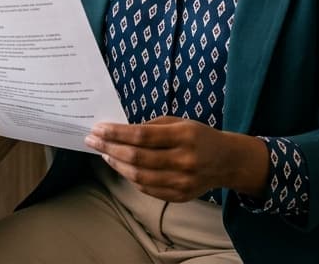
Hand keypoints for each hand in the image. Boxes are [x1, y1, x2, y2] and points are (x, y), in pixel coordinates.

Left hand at [84, 117, 267, 201]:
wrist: (226, 161)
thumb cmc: (198, 136)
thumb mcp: (180, 122)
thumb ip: (152, 127)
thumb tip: (119, 132)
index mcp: (184, 136)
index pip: (141, 136)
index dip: (116, 133)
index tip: (98, 128)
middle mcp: (183, 160)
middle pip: (136, 157)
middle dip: (109, 148)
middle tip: (92, 140)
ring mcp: (181, 181)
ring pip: (138, 175)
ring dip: (116, 163)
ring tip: (103, 153)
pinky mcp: (179, 196)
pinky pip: (146, 188)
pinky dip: (130, 177)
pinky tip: (120, 165)